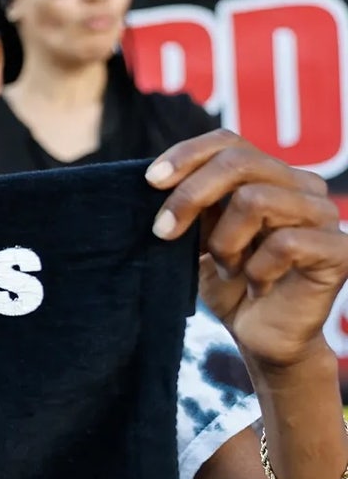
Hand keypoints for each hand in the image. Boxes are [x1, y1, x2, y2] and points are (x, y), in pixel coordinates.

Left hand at [146, 129, 347, 365]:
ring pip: (256, 200)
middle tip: (163, 232)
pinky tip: (256, 287)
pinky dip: (256, 270)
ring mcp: (324, 215)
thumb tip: (155, 178)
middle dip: (190, 195)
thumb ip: (191, 203)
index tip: (149, 182)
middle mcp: (301, 187)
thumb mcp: (199, 237)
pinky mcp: (339, 249)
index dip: (186, 154)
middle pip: (239, 162)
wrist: (259, 336)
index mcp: (268, 176)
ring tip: (228, 269)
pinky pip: (284, 244)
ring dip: (224, 242)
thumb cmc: (229, 283)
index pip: (229, 141)